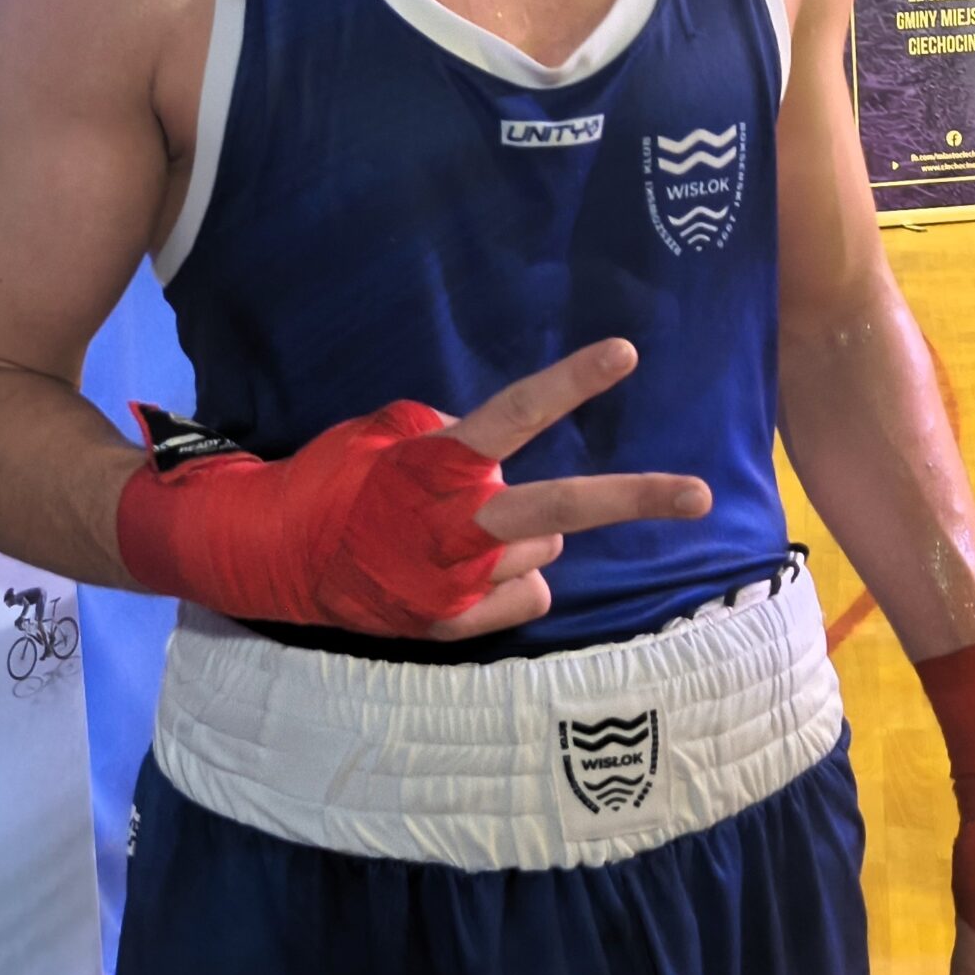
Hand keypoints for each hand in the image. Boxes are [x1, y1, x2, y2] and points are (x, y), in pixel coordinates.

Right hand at [117, 339, 706, 637]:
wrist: (274, 554)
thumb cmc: (331, 479)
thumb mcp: (384, 437)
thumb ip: (450, 444)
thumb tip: (502, 474)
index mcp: (437, 466)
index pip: (515, 415)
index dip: (571, 383)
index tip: (626, 353)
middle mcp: (456, 526)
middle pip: (562, 511)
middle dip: (636, 498)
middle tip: (701, 494)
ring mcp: (458, 581)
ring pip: (540, 551)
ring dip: (520, 538)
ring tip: (461, 533)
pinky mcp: (453, 621)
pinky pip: (521, 593)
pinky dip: (504, 581)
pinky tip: (456, 573)